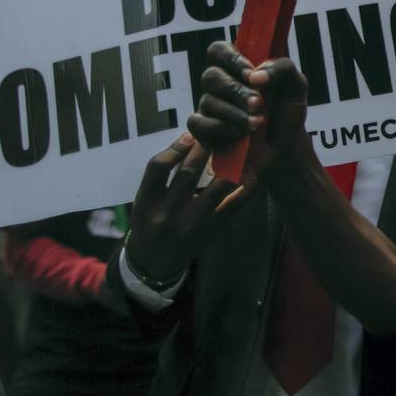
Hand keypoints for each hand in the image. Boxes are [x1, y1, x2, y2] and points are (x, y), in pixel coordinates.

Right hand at [125, 134, 246, 282]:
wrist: (154, 263)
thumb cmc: (149, 223)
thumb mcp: (144, 201)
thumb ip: (161, 177)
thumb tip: (190, 142)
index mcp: (146, 202)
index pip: (157, 167)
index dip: (174, 148)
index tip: (189, 135)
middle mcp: (168, 212)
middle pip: (189, 173)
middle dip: (205, 149)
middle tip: (219, 132)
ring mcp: (193, 222)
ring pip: (218, 188)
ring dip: (231, 165)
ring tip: (238, 148)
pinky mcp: (212, 229)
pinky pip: (235, 205)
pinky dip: (246, 187)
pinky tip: (251, 174)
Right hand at [187, 42, 312, 176]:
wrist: (286, 145)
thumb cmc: (287, 110)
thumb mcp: (296, 85)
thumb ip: (283, 69)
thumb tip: (255, 77)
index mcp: (238, 67)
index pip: (218, 50)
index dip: (231, 60)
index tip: (251, 74)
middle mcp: (220, 84)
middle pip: (211, 76)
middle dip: (236, 91)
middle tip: (258, 104)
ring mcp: (210, 106)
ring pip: (208, 101)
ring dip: (235, 114)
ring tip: (258, 124)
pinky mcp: (204, 130)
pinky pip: (198, 124)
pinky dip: (220, 129)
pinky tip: (239, 134)